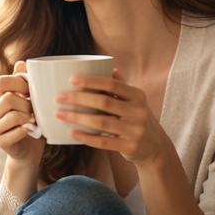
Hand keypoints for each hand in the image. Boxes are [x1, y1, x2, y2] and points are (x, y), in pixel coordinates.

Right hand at [0, 62, 43, 167]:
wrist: (30, 148)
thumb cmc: (29, 121)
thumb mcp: (28, 98)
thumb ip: (23, 81)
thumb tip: (21, 63)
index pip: (1, 82)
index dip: (19, 84)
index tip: (31, 91)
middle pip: (7, 98)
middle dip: (27, 104)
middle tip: (34, 110)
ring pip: (13, 115)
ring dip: (28, 118)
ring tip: (33, 121)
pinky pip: (15, 132)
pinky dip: (27, 130)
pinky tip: (29, 131)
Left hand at [53, 70, 167, 163]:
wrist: (156, 147)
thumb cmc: (137, 118)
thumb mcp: (135, 101)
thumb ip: (122, 86)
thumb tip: (110, 67)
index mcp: (137, 95)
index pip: (112, 85)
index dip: (92, 81)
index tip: (71, 79)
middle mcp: (138, 112)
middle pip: (104, 103)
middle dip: (79, 99)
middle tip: (58, 97)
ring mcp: (135, 130)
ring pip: (101, 123)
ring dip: (77, 118)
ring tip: (59, 114)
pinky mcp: (129, 147)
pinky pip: (103, 142)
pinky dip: (86, 137)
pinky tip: (71, 132)